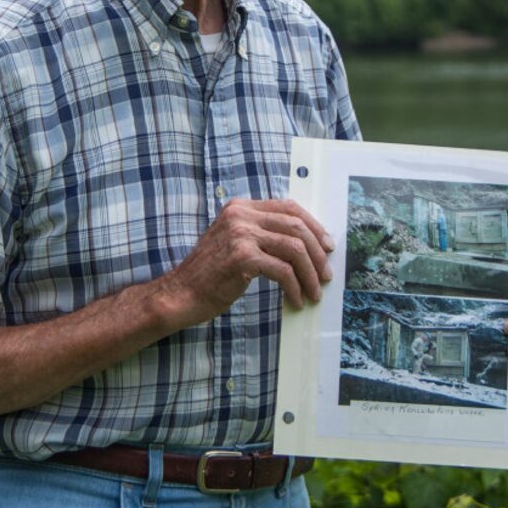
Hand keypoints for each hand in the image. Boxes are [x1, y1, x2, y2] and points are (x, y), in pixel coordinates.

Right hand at [162, 198, 334, 326]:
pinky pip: (283, 271)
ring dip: (310, 274)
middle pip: (296, 227)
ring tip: (314, 292)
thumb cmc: (210, 273)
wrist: (181, 292)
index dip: (314, 226)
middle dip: (317, 253)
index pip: (289, 207)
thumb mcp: (234, 241)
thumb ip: (260, 233)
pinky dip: (295, 287)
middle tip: (326, 274)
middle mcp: (241, 215)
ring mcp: (241, 234)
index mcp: (241, 207)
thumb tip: (304, 242)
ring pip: (295, 249)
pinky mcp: (242, 257)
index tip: (327, 245)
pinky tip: (296, 300)